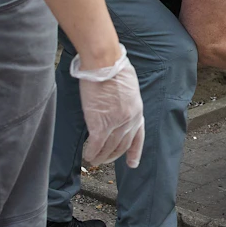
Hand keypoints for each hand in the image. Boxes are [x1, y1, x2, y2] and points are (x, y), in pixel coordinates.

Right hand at [69, 49, 144, 168]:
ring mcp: (116, 124)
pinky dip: (91, 153)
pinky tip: (87, 157)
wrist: (105, 64)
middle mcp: (129, 120)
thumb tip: (118, 105)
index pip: (138, 137)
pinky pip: (96, 145)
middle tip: (105, 161)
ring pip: (109, 148)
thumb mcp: (128, 87)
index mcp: (137, 111)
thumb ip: (126, 101)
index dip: (134, 152)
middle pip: (122, 145)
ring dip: (101, 157)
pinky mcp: (100, 124)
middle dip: (113, 156)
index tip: (132, 163)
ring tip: (94, 161)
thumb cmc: (114, 68)